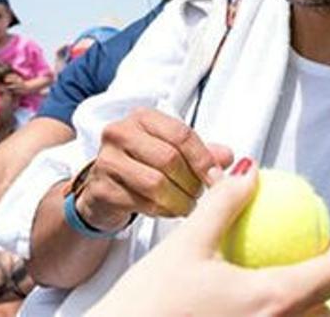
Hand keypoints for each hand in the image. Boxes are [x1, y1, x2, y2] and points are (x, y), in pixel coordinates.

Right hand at [76, 108, 232, 230]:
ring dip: (180, 200)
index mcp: (143, 117)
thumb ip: (202, 153)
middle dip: (191, 182)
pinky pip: (142, 203)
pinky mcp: (101, 189)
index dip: (203, 158)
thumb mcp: (174, 153)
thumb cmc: (142, 165)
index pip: (180, 134)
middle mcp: (120, 133)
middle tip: (200, 194)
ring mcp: (107, 161)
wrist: (104, 189)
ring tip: (187, 205)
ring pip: (156, 184)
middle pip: (169, 159)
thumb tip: (228, 158)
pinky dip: (162, 211)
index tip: (216, 177)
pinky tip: (168, 210)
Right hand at [88, 164, 329, 316]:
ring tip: (274, 283)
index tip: (325, 240)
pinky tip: (246, 305)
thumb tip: (248, 173)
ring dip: (300, 303)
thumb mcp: (188, 244)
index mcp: (272, 299)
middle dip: (322, 284)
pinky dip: (272, 314)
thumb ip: (224, 204)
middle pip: (326, 308)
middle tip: (303, 259)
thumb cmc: (149, 303)